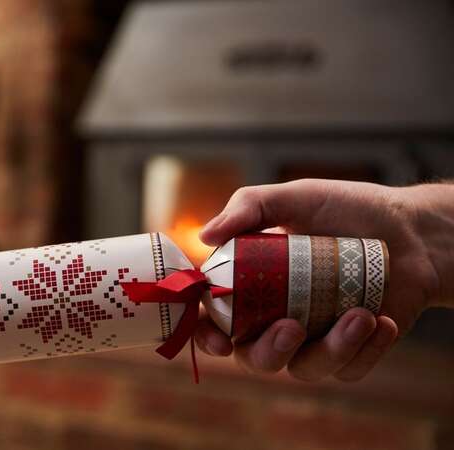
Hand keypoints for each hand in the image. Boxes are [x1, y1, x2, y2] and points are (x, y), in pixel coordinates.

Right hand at [194, 179, 446, 381]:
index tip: (220, 341)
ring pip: (304, 369)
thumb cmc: (346, 209)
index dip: (207, 337)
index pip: (215, 319)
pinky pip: (348, 370)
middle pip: (254, 358)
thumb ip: (248, 208)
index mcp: (251, 286)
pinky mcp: (352, 352)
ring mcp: (313, 338)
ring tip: (361, 315)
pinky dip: (365, 350)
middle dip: (269, 352)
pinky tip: (381, 321)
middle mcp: (275, 317)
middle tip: (292, 327)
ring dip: (331, 350)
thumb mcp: (294, 198)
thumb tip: (205, 237)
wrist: (412, 230)